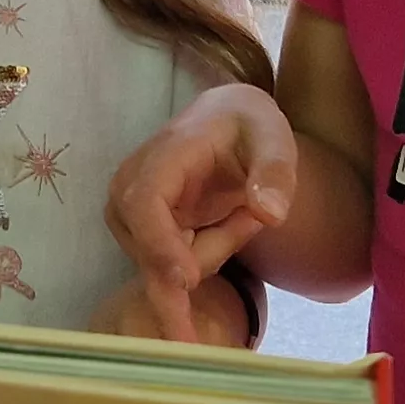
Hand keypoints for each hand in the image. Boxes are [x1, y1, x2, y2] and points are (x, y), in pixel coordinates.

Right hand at [105, 86, 297, 343]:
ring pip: (162, 267)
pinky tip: (224, 226)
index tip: (188, 281)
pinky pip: (168, 270)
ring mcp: (129, 215)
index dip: (160, 246)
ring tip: (240, 214)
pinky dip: (204, 257)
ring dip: (211, 252)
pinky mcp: (138, 234)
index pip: (144, 204)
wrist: (226, 122)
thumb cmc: (247, 127)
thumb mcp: (273, 137)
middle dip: (212, 250)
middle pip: (154, 250)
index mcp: (163, 156)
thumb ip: (275, 172)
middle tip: (251, 217)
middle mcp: (131, 186)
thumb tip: (269, 215)